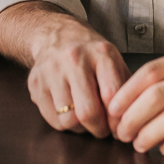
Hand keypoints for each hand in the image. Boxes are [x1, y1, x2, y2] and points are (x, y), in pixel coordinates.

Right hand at [26, 16, 129, 137]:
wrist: (56, 34)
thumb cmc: (91, 54)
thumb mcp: (114, 61)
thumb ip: (125, 88)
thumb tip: (128, 121)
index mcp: (101, 53)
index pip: (111, 95)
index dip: (117, 119)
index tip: (119, 126)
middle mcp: (74, 59)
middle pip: (88, 112)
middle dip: (99, 129)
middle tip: (102, 129)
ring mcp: (52, 70)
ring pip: (68, 120)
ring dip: (81, 128)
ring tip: (86, 120)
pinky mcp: (35, 83)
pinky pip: (52, 120)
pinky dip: (64, 124)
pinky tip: (70, 113)